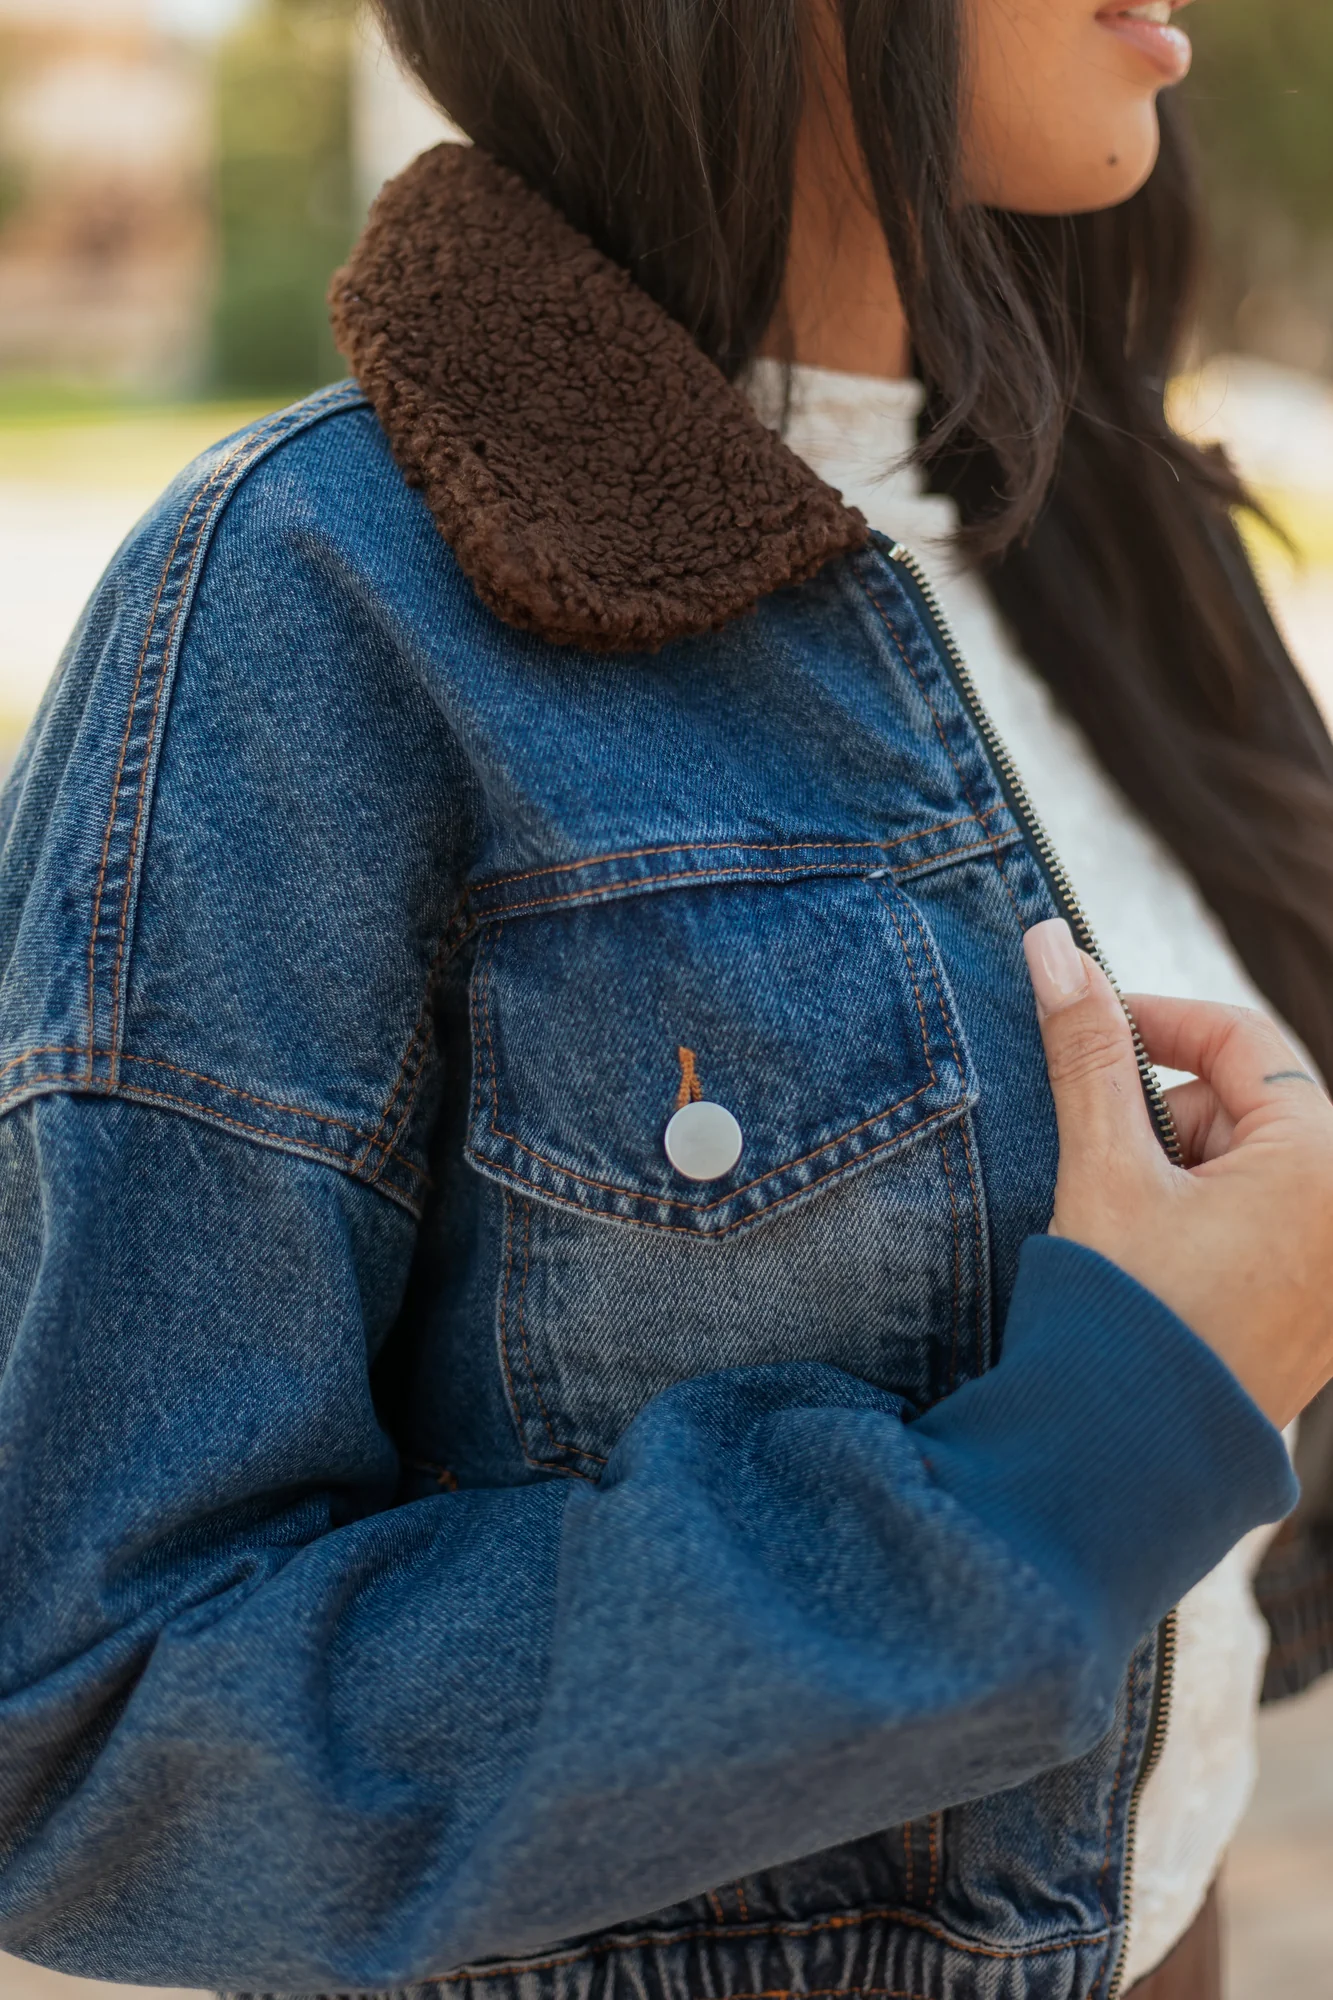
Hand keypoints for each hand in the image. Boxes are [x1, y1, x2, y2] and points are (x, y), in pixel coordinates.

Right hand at [1023, 917, 1332, 1430]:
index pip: (1237, 1039)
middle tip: (1104, 1165)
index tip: (1081, 1029)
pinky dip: (1204, 1219)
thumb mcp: (1104, 1167)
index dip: (1151, 1022)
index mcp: (1322, 1161)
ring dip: (1180, 1171)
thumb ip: (1086, 1049)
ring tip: (1128, 1230)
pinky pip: (1262, 1222)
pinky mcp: (1319, 1310)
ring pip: (1251, 1164)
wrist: (1134, 1464)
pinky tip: (1158, 1264)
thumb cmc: (1127, 1317)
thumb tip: (1054, 945)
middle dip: (1165, 1116)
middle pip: (1247, 1102)